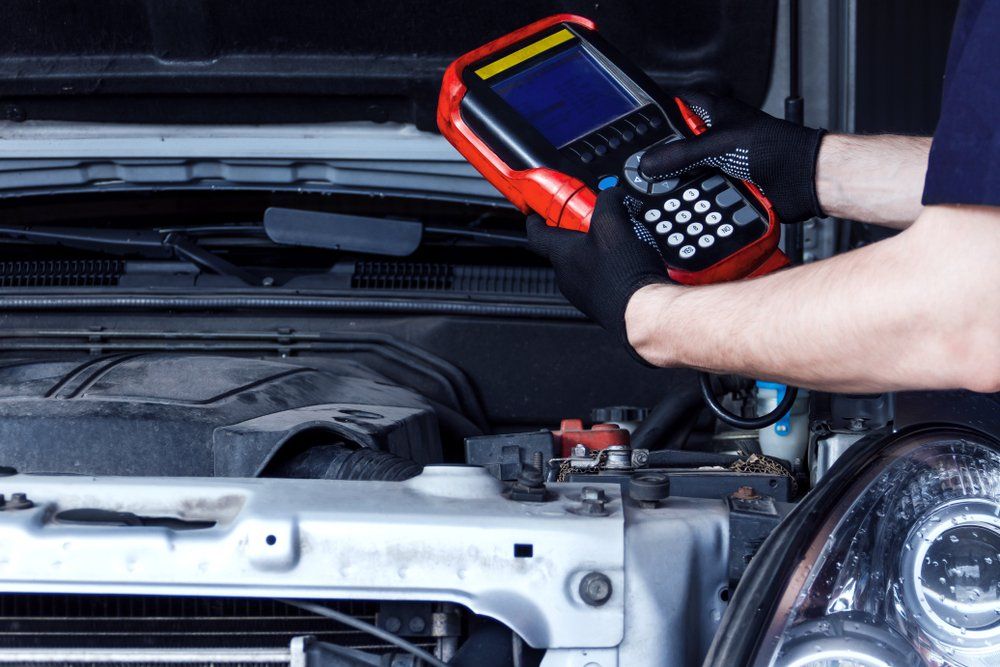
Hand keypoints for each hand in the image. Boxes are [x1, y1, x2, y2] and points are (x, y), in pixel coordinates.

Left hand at [526, 187, 669, 362]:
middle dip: (579, 232)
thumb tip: (613, 194)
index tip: (539, 211)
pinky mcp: (603, 302)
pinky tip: (631, 263)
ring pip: (585, 264)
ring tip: (622, 242)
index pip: (536, 233)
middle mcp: (567, 276)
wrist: (642, 311)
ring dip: (599, 251)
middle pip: (564, 247)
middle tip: (597, 221)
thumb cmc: (621, 274)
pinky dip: (613, 268)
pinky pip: (603, 278)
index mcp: (561, 255)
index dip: (537, 218)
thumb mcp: (613, 222)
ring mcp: (584, 292)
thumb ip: (609, 200)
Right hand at [639, 92, 826, 223]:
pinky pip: (702, 191)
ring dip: (680, 182)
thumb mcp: (718, 145)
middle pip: (678, 143)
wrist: (801, 178)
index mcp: (713, 111)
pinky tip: (686, 204)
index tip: (637, 130)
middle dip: (664, 157)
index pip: (678, 104)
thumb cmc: (775, 147)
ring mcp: (720, 160)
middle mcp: (715, 134)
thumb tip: (648, 163)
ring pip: (688, 170)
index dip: (659, 113)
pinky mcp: (727, 183)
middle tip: (643, 169)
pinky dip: (696, 198)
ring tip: (662, 191)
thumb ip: (680, 154)